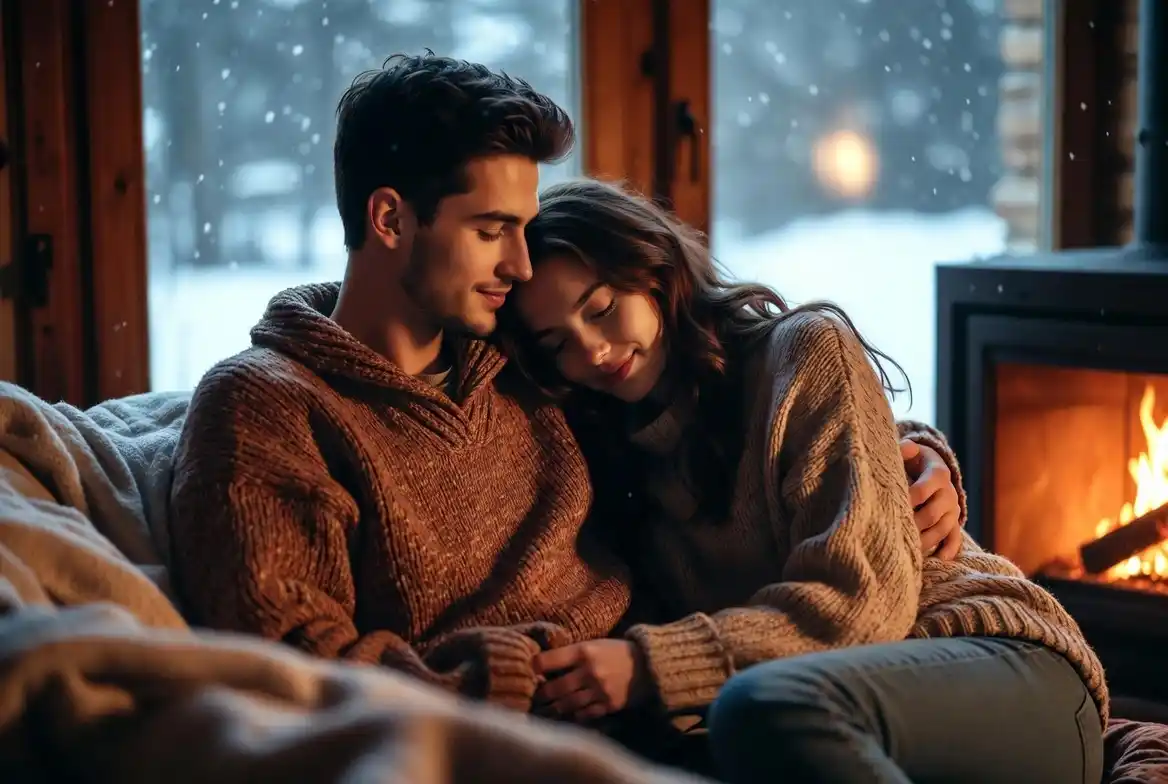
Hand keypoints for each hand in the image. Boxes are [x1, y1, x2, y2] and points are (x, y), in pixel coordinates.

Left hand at [532, 640, 649, 721]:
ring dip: (553, 709)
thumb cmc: (616, 652)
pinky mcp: (608, 706)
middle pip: (553, 688)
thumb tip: (543, 665)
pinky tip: (568, 714)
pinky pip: (583, 715)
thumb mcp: (594, 644)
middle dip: (540, 695)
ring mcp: (599, 691)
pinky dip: (574, 715)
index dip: (534, 666)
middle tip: (532, 698)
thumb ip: (572, 655)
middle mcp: (589, 671)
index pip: (547, 661)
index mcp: (583, 651)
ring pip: (566, 705)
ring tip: (545, 709)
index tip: (528, 671)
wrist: (649, 665)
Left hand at [901, 439, 962, 559]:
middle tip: (893, 533)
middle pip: (932, 514)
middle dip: (913, 524)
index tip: (889, 506)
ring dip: (925, 541)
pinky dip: (948, 549)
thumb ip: (905, 449)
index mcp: (938, 473)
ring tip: (907, 549)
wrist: (932, 469)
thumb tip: (905, 446)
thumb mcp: (911, 451)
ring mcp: (952, 510)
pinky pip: (955, 538)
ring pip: (942, 529)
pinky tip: (939, 559)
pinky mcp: (953, 523)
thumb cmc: (914, 460)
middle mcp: (949, 493)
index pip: (923, 489)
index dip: (907, 499)